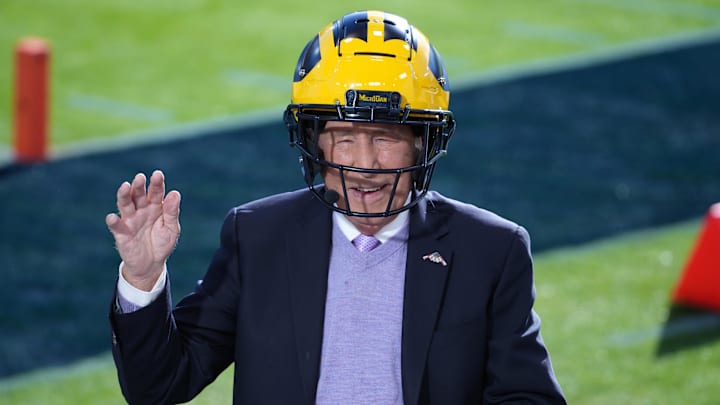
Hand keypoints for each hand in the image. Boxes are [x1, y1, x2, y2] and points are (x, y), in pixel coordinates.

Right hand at [106, 170, 180, 290]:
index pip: (156, 192)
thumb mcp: (172, 228)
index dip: (156, 184)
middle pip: (139, 195)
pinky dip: (114, 221)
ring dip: (124, 196)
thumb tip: (175, 193)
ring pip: (126, 205)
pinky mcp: (122, 233)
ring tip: (125, 187)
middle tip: (140, 177)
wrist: (152, 264)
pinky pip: (116, 226)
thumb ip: (172, 212)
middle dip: (139, 186)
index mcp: (155, 206)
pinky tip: (113, 217)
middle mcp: (141, 210)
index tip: (157, 174)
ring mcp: (130, 220)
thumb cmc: (162, 243)